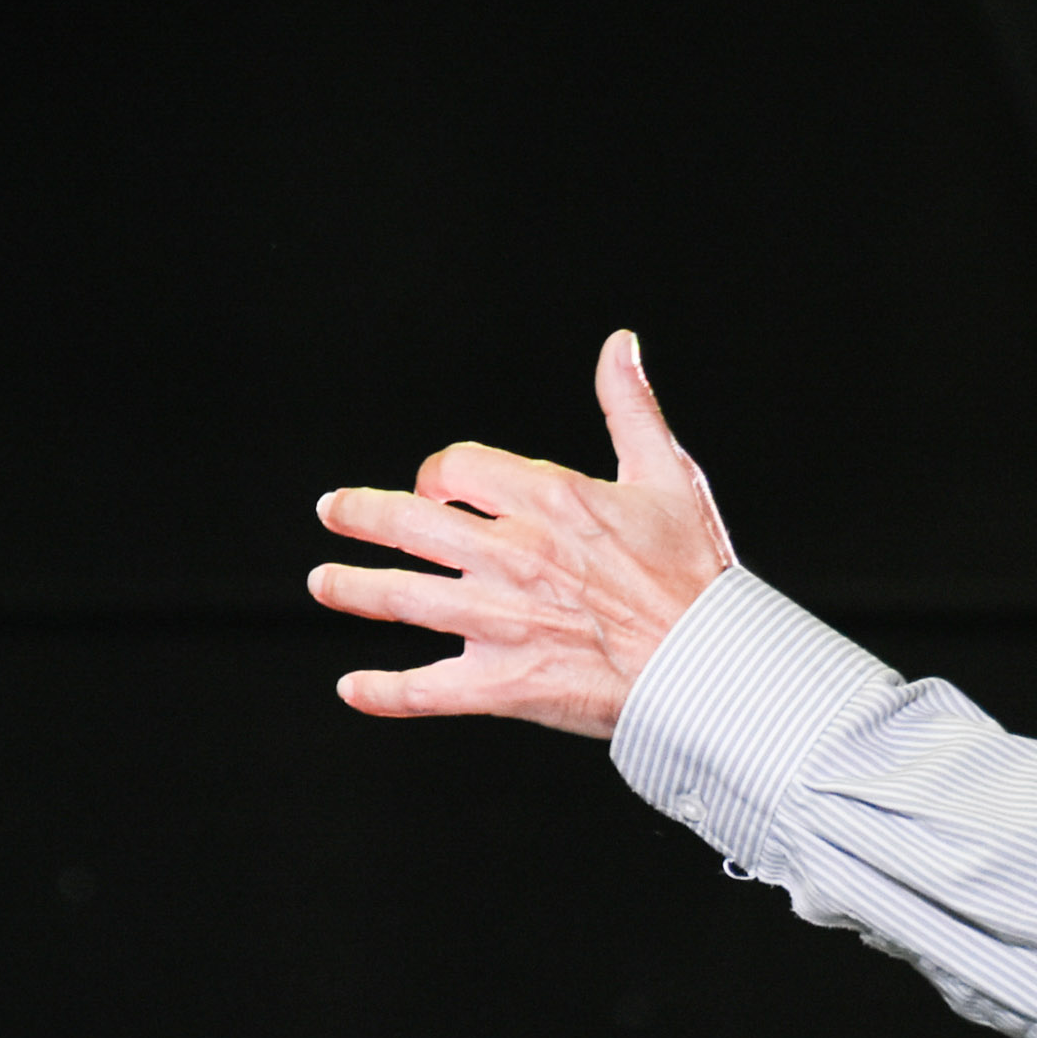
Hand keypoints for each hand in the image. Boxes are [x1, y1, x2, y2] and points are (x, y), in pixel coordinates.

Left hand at [310, 330, 734, 735]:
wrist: (712, 666)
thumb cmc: (697, 574)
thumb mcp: (669, 476)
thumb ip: (631, 408)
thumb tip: (619, 346)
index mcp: (549, 500)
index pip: (457, 468)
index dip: (439, 473)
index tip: (435, 488)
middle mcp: (514, 555)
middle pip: (409, 525)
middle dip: (362, 515)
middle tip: (335, 513)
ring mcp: (502, 620)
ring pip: (403, 598)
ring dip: (352, 589)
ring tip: (324, 582)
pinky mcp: (505, 684)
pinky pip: (427, 689)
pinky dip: (384, 692)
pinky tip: (351, 687)